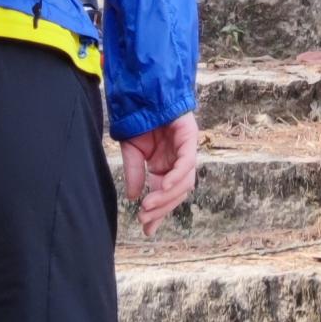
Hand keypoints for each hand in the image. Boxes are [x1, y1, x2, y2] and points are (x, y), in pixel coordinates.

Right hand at [120, 113, 198, 236]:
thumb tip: (133, 197)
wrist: (139, 92)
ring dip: (167, 195)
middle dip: (161, 207)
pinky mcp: (189, 136)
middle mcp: (179, 161)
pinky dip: (177, 175)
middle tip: (144, 218)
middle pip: (177, 192)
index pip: (166, 194)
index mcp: (166, 166)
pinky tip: (163, 185)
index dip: (158, 212)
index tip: (147, 229)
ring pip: (185, 181)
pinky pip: (187, 161)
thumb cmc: (137, 119)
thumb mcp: (131, 153)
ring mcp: (186, 149)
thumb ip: (134, 174)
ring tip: (148, 205)